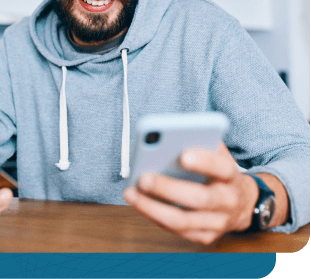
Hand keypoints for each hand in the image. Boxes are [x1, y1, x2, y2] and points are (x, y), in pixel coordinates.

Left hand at [123, 142, 257, 244]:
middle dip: (168, 189)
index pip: (221, 168)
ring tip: (131, 193)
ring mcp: (217, 222)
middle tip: (144, 177)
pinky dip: (155, 217)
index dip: (204, 161)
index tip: (182, 154)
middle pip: (199, 198)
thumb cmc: (218, 171)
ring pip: (183, 220)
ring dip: (153, 208)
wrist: (242, 202)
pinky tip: (139, 204)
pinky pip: (177, 231)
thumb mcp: (216, 152)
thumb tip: (170, 137)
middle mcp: (228, 201)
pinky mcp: (204, 236)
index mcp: (231, 175)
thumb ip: (199, 143)